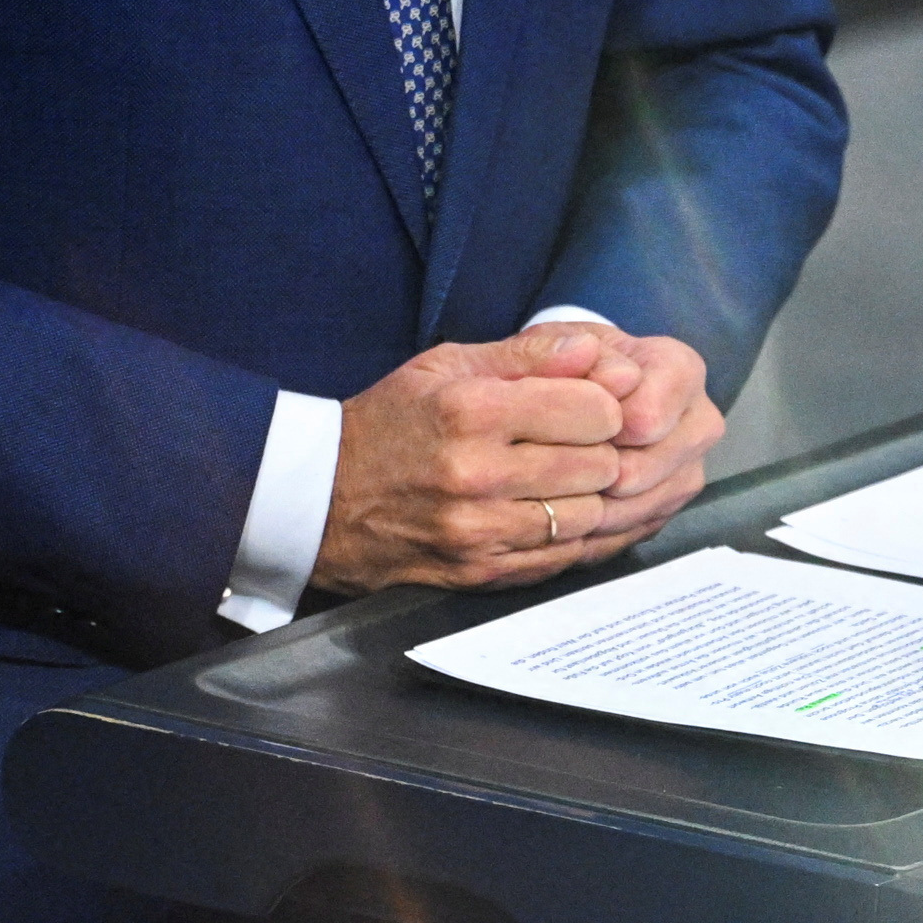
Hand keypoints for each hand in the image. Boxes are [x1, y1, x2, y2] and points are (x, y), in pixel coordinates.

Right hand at [315, 325, 681, 592]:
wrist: (319, 500)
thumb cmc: (390, 422)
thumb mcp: (447, 365)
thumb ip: (529, 354)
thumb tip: (599, 351)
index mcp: (472, 411)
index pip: (595, 411)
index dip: (603, 405)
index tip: (588, 406)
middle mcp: (478, 474)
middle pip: (601, 466)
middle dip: (603, 451)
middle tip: (582, 444)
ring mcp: (479, 531)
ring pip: (589, 516)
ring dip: (590, 497)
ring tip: (566, 478)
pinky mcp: (480, 571)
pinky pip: (563, 558)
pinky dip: (573, 535)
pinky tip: (557, 512)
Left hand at [552, 322, 724, 518]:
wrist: (574, 389)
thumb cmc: (562, 365)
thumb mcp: (547, 345)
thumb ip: (564, 353)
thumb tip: (616, 379)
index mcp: (681, 370)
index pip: (645, 419)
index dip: (593, 429)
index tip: (559, 422)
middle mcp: (700, 420)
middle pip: (643, 471)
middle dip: (588, 473)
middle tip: (546, 462)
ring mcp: (692, 467)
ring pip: (639, 507)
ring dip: (588, 505)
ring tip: (550, 488)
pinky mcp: (674, 503)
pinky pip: (637, 529)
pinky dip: (598, 526)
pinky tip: (568, 507)